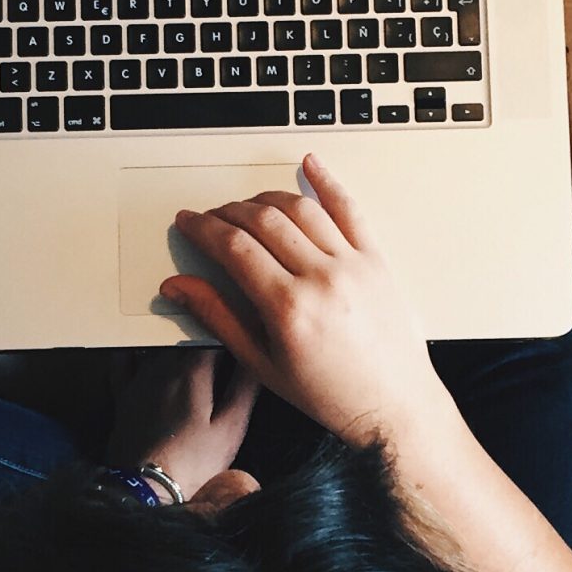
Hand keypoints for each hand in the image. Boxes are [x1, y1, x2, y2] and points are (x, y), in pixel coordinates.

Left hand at [104, 348, 258, 499]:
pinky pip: (123, 363)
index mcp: (192, 372)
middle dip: (202, 335)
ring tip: (188, 344)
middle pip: (182, 336)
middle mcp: (162, 368)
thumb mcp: (231, 427)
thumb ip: (244, 388)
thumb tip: (256, 358)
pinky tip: (139, 348)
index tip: (238, 336)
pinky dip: (133, 351)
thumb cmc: (193, 461)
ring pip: (156, 346)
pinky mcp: (123, 398)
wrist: (147, 487)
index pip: (211, 334)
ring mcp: (139, 381)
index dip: (227, 332)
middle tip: (218, 341)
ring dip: (173, 341)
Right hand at [162, 155, 457, 450]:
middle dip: (229, 212)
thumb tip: (178, 287)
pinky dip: (327, 183)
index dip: (204, 228)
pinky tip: (310, 166)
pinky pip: (350, 209)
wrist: (392, 406)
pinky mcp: (377, 260)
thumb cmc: (331, 394)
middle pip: (263, 221)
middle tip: (212, 217)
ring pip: (301, 209)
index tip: (190, 222)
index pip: (234, 248)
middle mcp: (322, 279)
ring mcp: (353, 265)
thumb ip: (217, 317)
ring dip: (266, 198)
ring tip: (248, 205)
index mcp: (288, 308)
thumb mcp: (262, 363)